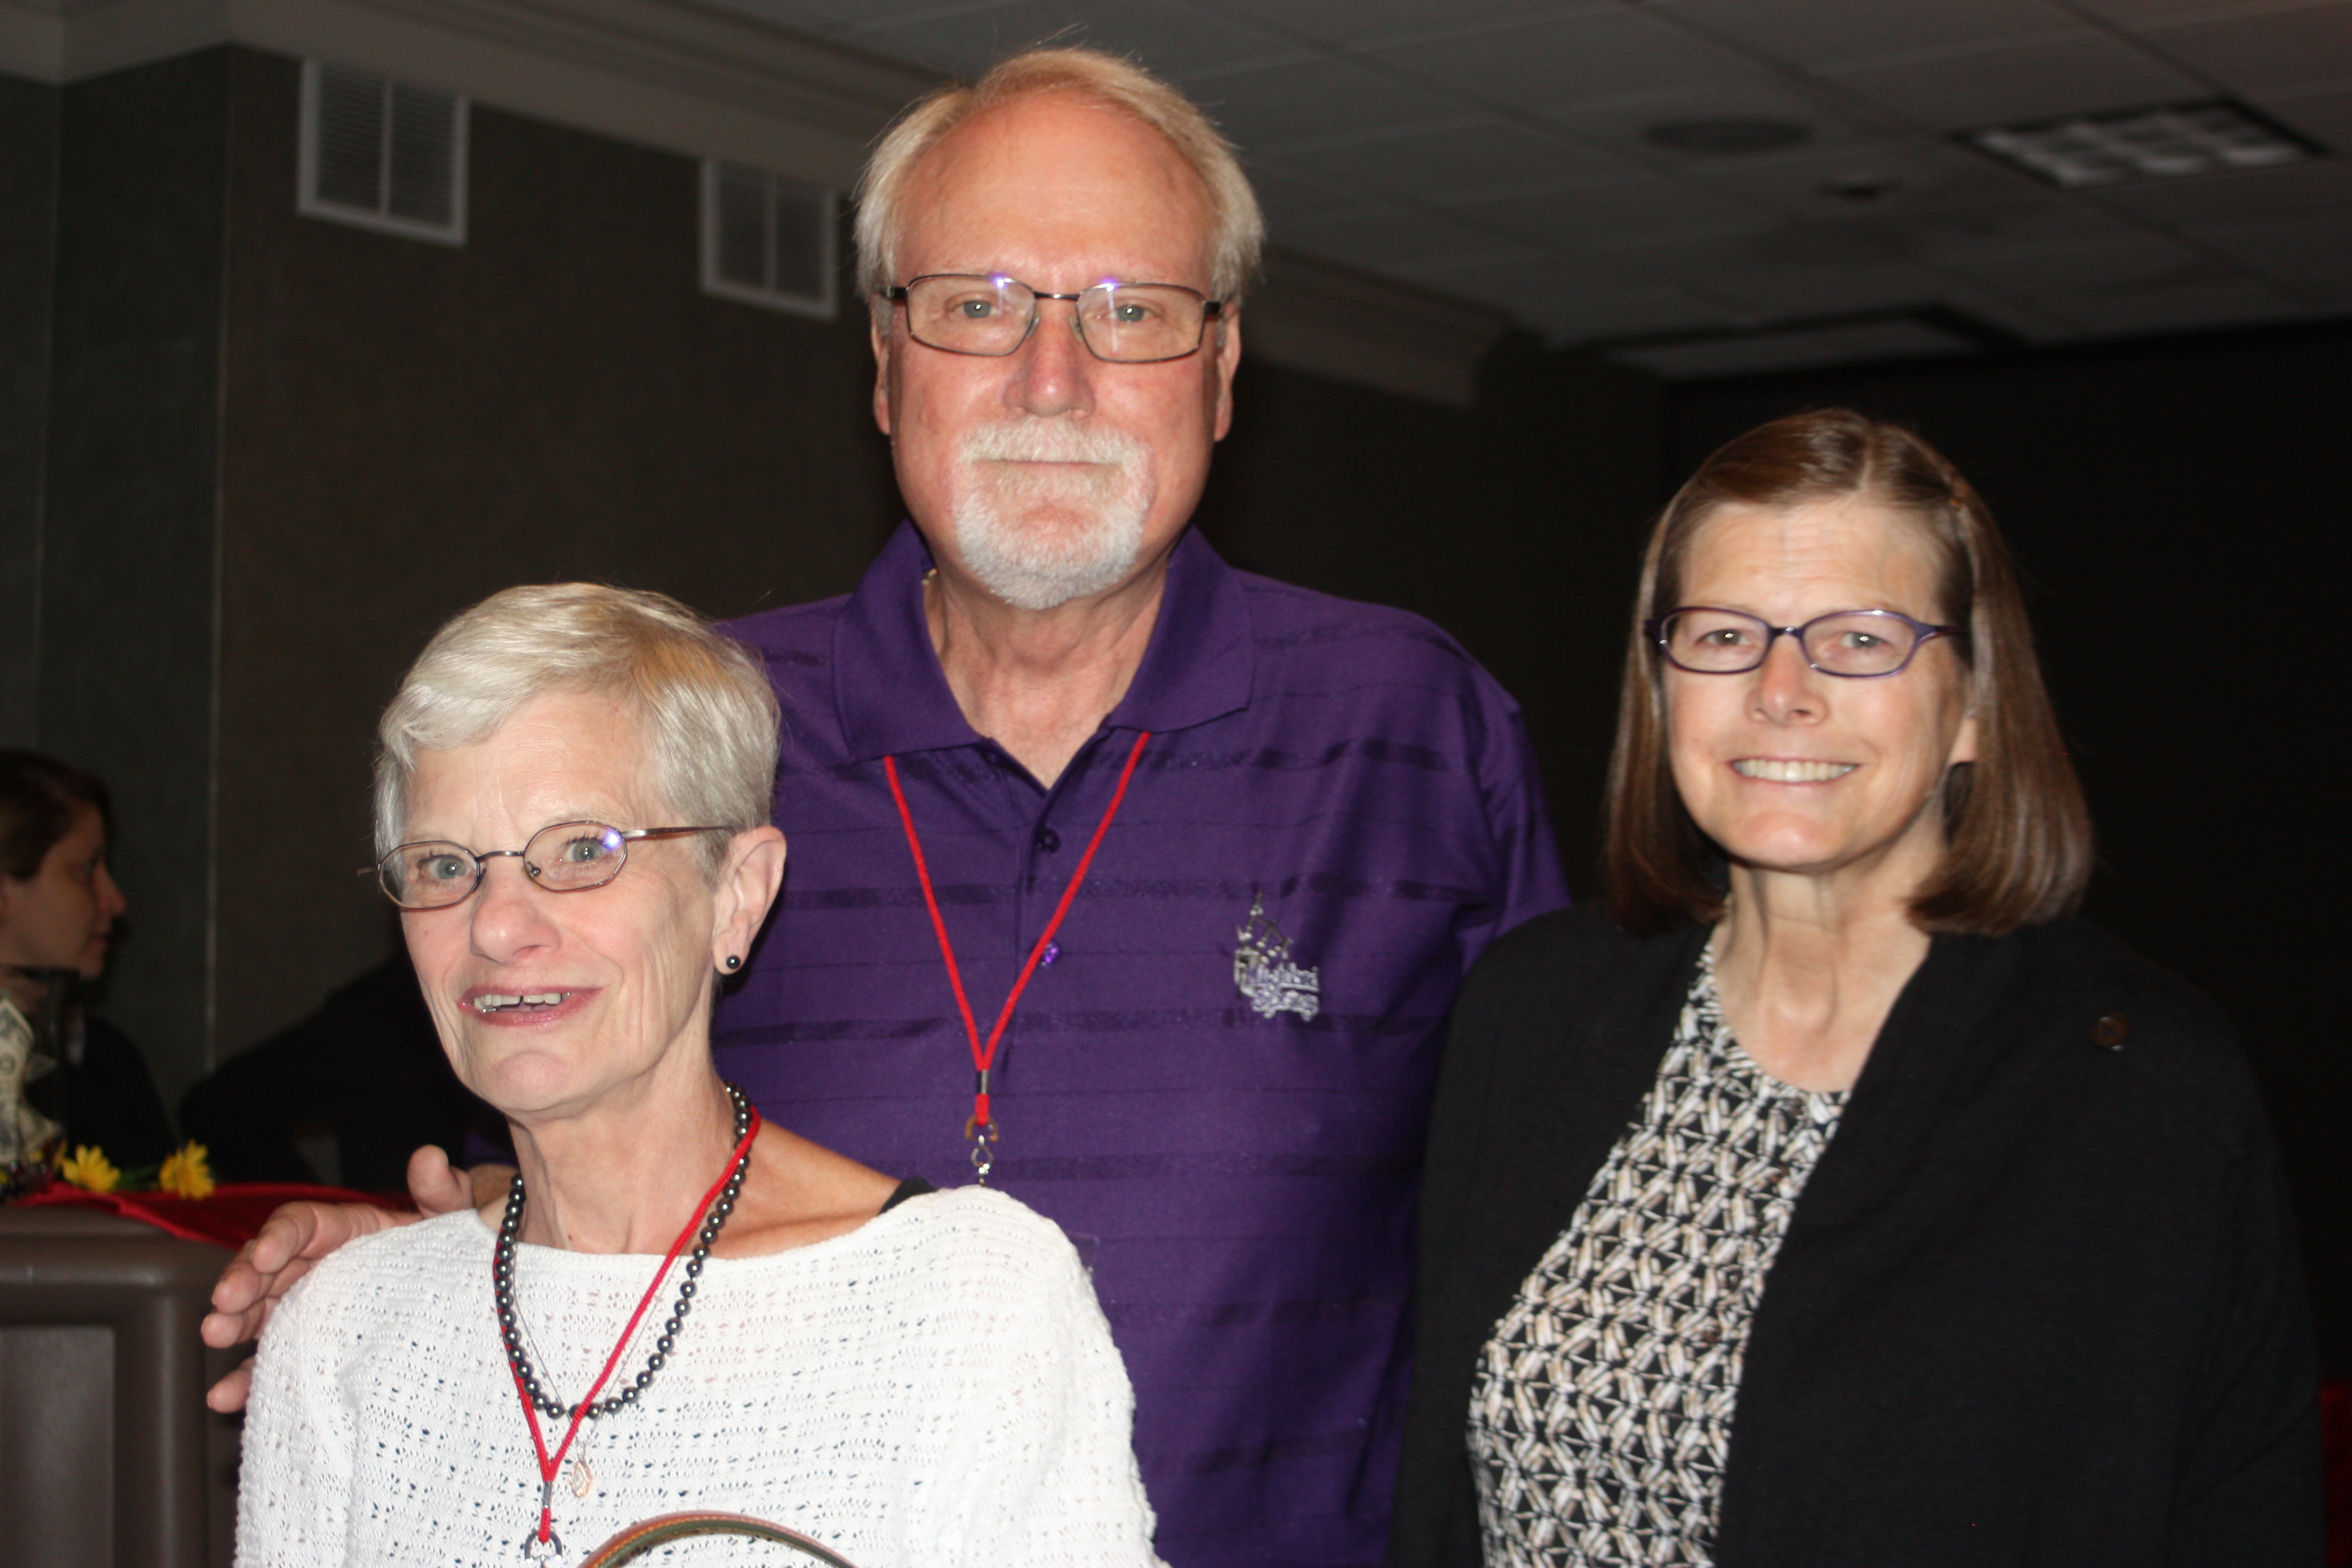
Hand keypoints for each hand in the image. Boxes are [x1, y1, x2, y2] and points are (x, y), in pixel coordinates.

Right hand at [199, 1145, 475, 1411]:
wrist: (452, 1290)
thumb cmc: (443, 1246)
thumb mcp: (448, 1217)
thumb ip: (441, 1189)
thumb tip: (431, 1157)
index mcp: (340, 1229)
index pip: (298, 1224)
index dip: (279, 1236)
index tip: (265, 1254)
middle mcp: (312, 1265)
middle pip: (263, 1268)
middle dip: (240, 1283)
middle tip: (224, 1304)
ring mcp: (302, 1307)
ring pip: (256, 1312)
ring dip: (233, 1324)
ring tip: (216, 1336)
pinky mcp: (303, 1347)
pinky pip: (270, 1361)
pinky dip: (246, 1378)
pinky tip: (225, 1396)